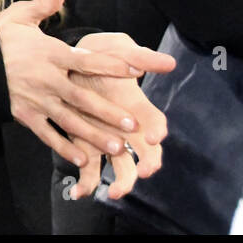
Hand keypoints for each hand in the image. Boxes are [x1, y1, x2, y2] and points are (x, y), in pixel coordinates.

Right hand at [0, 0, 151, 164]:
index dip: (112, 66)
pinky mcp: (24, 114)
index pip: (87, 60)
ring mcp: (35, 100)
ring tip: (116, 147)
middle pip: (83, 98)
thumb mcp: (17, 17)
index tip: (136, 71)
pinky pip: (47, 134)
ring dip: (93, 135)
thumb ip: (43, 5)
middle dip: (108, 112)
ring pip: (70, 120)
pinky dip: (63, 147)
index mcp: (49, 53)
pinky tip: (81, 158)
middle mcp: (46, 79)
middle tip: (132, 124)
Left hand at [63, 33, 172, 199]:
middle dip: (146, 165)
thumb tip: (169, 61)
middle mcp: (127, 128)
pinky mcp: (87, 144)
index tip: (156, 136)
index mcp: (137, 107)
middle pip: (145, 153)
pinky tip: (78, 193)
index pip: (155, 122)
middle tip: (142, 172)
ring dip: (120, 182)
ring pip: (121, 167)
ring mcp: (107, 138)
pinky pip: (89, 168)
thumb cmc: (102, 56)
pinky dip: (86, 183)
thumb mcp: (120, 49)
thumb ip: (140, 57)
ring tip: (113, 192)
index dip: (157, 129)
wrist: (73, 62)